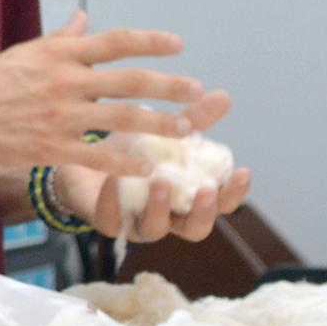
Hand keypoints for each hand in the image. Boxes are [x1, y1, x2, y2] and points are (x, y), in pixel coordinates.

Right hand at [0, 11, 210, 175]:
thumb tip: (84, 17)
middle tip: (198, 91)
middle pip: (129, 81)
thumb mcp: (25, 52)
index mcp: (60, 55)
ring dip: (159, 123)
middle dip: (169, 86)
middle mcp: (64, 82)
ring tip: (187, 128)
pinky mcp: (51, 147)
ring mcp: (59, 116)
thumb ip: (61, 38)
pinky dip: (125, 161)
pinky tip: (148, 167)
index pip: (115, 42)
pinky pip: (96, 154)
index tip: (178, 45)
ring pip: (121, 118)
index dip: (150, 42)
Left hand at [53, 95, 252, 241]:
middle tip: (206, 190)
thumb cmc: (134, 148)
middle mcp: (169, 216)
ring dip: (160, 207)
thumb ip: (193, 119)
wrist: (83, 154)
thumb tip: (223, 96)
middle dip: (203, 211)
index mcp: (189, 197)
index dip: (234, 192)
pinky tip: (116, 176)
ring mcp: (137, 223)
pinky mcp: (107, 222)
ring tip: (160, 181)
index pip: (222, 204)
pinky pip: (112, 218)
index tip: (243, 171)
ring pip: (155, 229)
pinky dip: (115, 198)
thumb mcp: (164, 130)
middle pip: (196, 229)